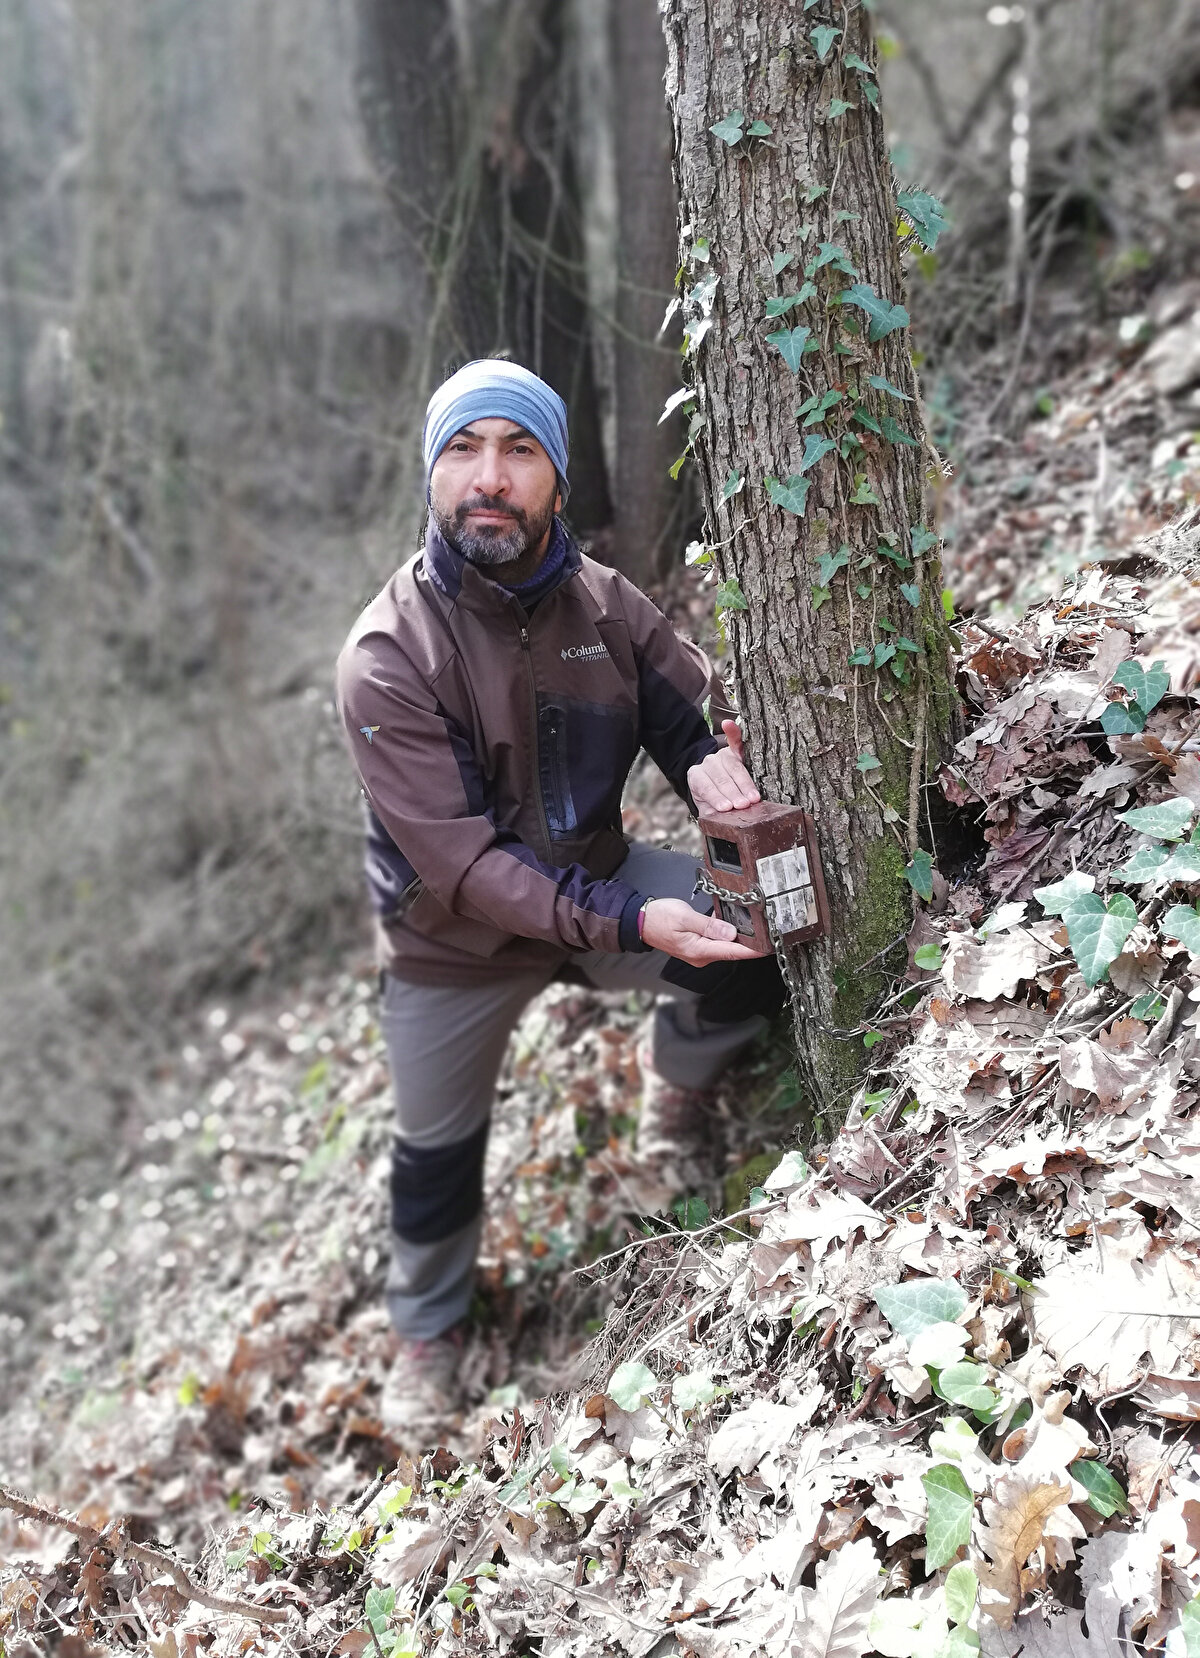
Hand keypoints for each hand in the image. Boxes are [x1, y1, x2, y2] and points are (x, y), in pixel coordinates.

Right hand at [640, 897, 768, 964]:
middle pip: (731, 950)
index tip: (767, 948)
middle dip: (748, 942)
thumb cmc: (659, 918)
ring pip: (724, 945)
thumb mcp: (685, 917)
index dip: (752, 951)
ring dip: (736, 937)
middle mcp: (701, 955)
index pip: (732, 952)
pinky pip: (716, 942)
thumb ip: (709, 926)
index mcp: (699, 950)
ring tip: (752, 926)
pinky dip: (724, 934)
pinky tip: (730, 924)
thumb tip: (730, 933)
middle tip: (765, 931)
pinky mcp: (697, 947)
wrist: (640, 922)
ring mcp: (699, 953)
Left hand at [687, 719, 760, 814]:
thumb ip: (709, 811)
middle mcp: (708, 763)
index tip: (727, 808)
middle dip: (734, 793)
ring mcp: (722, 755)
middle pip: (722, 778)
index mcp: (697, 776)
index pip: (706, 787)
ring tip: (753, 798)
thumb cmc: (709, 795)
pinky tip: (729, 725)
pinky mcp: (734, 751)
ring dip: (745, 783)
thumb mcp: (704, 805)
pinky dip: (733, 732)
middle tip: (743, 805)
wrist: (707, 777)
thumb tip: (717, 820)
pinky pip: (735, 741)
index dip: (717, 797)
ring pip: (734, 768)